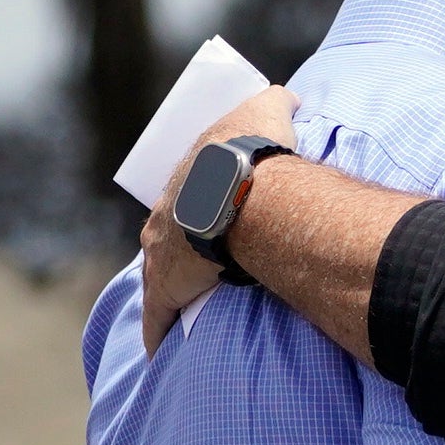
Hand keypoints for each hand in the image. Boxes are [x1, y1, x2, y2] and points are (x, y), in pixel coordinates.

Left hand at [141, 84, 301, 353]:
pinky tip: (157, 349)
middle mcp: (161, 217)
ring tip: (179, 302)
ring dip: (166, 288)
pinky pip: (158, 315)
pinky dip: (158, 330)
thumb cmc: (254, 153)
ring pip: (157, 275)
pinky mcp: (166, 288)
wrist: (241, 193)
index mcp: (182, 180)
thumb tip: (288, 96)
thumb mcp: (265, 110)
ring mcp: (160, 254)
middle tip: (188, 259)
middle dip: (172, 247)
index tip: (199, 214)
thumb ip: (275, 100)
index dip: (191, 204)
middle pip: (161, 235)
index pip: (181, 194)